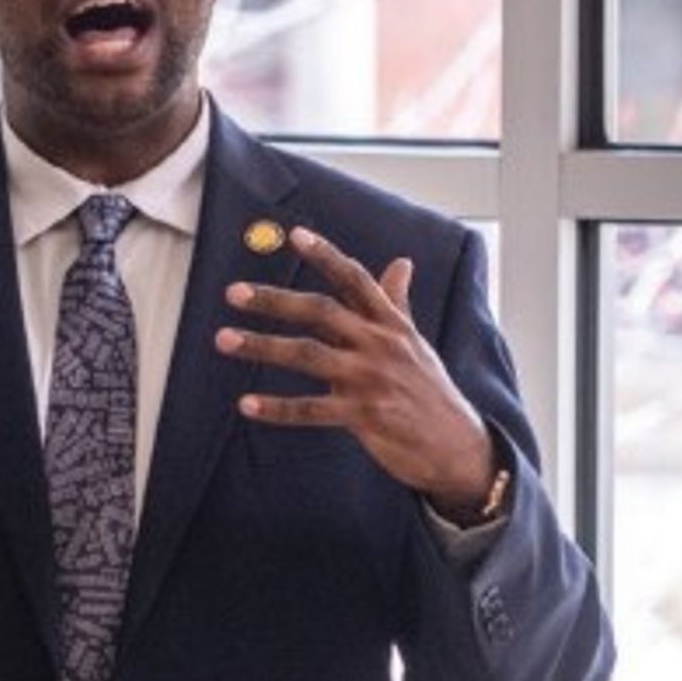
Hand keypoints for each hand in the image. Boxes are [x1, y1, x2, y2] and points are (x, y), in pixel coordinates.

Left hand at [214, 228, 498, 516]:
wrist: (458, 446)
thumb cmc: (429, 389)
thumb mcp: (415, 342)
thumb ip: (397, 303)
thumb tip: (401, 263)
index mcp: (391, 324)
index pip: (356, 280)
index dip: (326, 256)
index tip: (295, 234)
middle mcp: (381, 345)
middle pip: (322, 312)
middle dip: (275, 300)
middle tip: (233, 292)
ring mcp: (372, 380)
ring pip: (308, 355)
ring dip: (261, 346)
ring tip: (223, 340)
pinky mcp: (365, 416)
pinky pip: (311, 409)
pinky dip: (277, 408)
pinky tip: (247, 404)